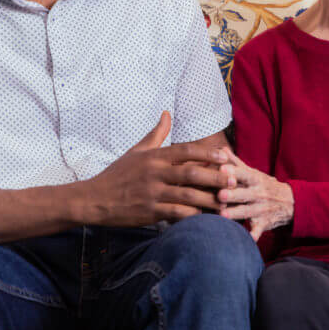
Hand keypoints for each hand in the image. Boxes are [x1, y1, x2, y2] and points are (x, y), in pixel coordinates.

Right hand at [81, 111, 231, 225]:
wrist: (95, 199)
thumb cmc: (118, 174)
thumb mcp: (136, 151)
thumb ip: (155, 133)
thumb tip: (167, 113)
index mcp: (154, 156)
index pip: (185, 150)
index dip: (207, 152)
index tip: (226, 155)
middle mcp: (155, 173)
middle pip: (191, 172)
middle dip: (215, 177)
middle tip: (233, 180)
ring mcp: (153, 193)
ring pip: (187, 195)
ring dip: (208, 199)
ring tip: (225, 202)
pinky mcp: (150, 212)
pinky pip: (176, 214)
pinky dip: (192, 215)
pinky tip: (204, 216)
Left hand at [217, 150, 293, 240]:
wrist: (291, 202)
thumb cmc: (265, 185)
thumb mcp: (254, 173)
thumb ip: (236, 163)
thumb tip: (220, 150)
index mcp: (255, 179)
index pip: (244, 174)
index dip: (233, 172)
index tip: (221, 169)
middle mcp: (258, 193)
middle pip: (244, 193)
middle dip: (232, 194)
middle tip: (220, 194)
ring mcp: (261, 209)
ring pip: (248, 212)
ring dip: (236, 214)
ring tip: (223, 216)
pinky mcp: (264, 223)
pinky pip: (258, 231)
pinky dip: (253, 236)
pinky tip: (246, 240)